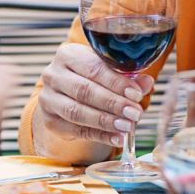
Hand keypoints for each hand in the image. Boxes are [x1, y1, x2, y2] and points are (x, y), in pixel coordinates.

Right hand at [34, 41, 153, 152]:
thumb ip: (127, 78)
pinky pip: (75, 130)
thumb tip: (146, 83)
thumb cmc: (92, 79)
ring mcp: (48, 98)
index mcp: (68, 55)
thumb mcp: (108, 72)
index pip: (93, 68)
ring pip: (77, 112)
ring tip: (127, 126)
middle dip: (113, 103)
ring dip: (105, 121)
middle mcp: (53, 75)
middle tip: (135, 113)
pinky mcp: (49, 120)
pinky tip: (116, 138)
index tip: (136, 95)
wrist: (67, 94)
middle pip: (84, 91)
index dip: (116, 83)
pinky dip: (99, 135)